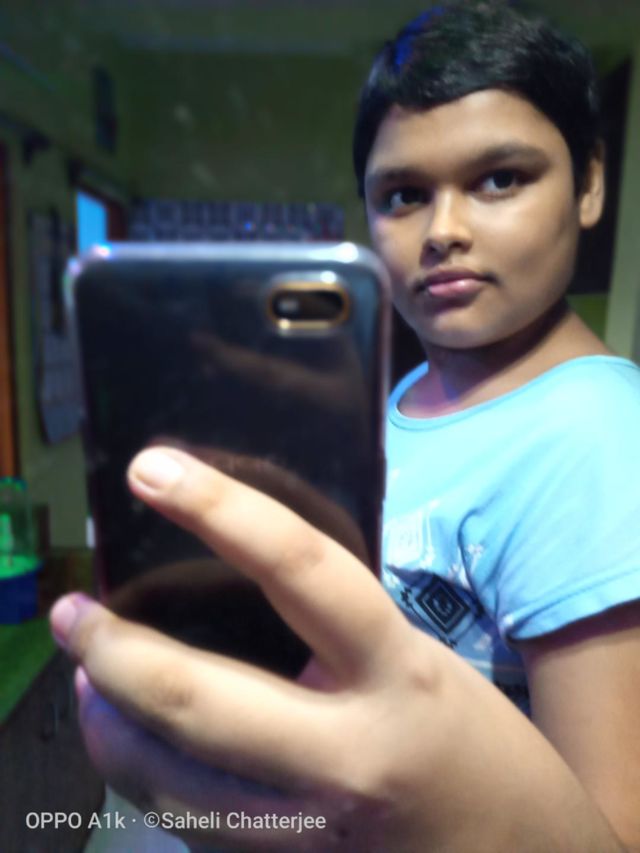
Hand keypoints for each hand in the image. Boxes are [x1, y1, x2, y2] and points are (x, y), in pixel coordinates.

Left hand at [49, 447, 617, 851]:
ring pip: (172, 786)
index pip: (301, 572)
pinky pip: (192, 826)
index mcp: (398, 674)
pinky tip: (131, 741)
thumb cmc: (480, 744)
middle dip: (116, 654)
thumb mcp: (419, 663)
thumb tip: (238, 589)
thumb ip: (337, 635)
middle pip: (201, 702)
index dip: (221, 509)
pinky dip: (147, 776)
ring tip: (84, 675)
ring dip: (109, 727)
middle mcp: (346, 757)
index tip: (153, 468)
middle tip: (73, 612)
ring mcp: (309, 832)